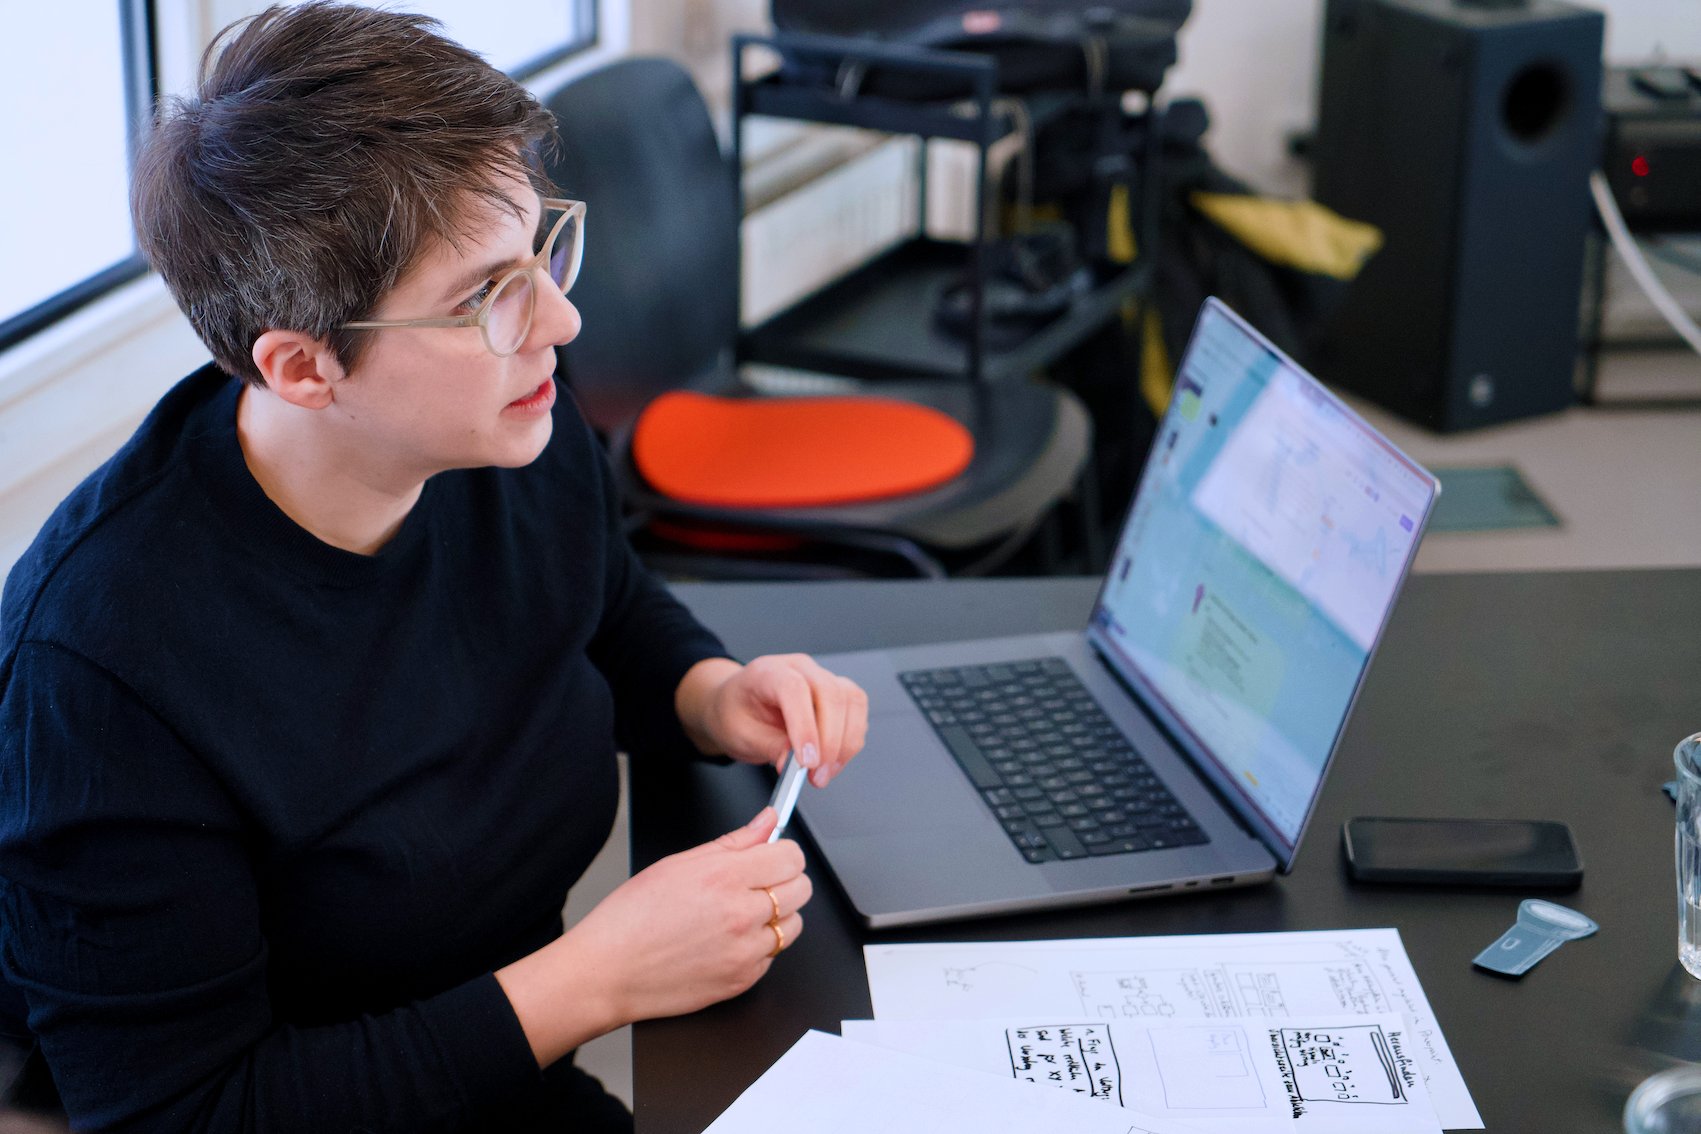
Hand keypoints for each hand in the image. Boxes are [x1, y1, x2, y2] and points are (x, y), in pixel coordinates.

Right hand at [496, 807, 809, 1067]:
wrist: (608, 972)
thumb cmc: (631, 918)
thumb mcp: (678, 863)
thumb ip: (733, 842)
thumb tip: (766, 821)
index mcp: (725, 878)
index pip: (791, 856)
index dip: (783, 852)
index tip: (773, 854)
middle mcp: (741, 915)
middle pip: (802, 889)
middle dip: (785, 880)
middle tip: (758, 882)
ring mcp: (745, 952)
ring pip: (793, 925)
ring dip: (777, 916)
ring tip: (741, 913)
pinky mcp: (742, 981)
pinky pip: (772, 956)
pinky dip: (758, 947)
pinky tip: (728, 940)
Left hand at [677, 655, 868, 786]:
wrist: (736, 705)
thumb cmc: (735, 713)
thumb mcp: (739, 735)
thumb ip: (768, 747)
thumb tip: (793, 764)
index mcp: (768, 671)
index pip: (795, 689)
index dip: (805, 727)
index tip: (807, 761)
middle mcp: (799, 668)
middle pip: (831, 694)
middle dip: (831, 741)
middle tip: (818, 775)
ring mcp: (820, 677)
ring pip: (851, 701)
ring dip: (846, 742)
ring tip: (826, 771)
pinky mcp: (836, 693)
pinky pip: (856, 711)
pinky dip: (851, 739)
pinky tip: (834, 759)